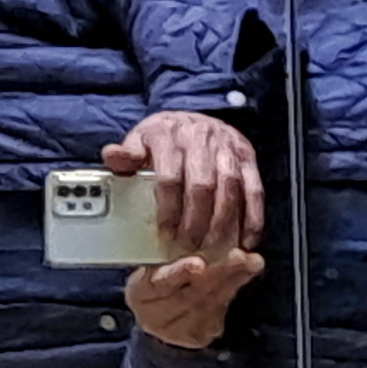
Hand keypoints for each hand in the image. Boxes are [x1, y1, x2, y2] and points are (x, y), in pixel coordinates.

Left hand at [103, 111, 262, 251]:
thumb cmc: (161, 138)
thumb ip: (124, 155)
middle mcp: (202, 139)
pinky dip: (252, 217)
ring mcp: (228, 148)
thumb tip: (112, 156)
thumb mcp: (137, 141)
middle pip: (202, 186)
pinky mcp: (247, 157)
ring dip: (221, 223)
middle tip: (187, 248)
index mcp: (170, 136)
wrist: (191, 119)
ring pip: (229, 189)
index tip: (164, 233)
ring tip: (210, 249)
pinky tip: (245, 240)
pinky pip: (254, 189)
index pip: (169, 177)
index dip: (168, 208)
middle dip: (195, 221)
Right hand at [125, 249, 264, 349]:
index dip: (178, 273)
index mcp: (140, 292)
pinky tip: (250, 271)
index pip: (159, 284)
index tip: (197, 263)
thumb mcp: (152, 262)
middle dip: (218, 273)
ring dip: (235, 279)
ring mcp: (178, 330)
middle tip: (239, 256)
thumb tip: (188, 219)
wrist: (156, 316)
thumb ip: (166, 250)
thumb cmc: (153, 279)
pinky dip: (237, 287)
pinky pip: (222, 310)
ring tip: (252, 261)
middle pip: (190, 295)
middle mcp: (155, 315)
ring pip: (210, 302)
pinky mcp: (199, 335)